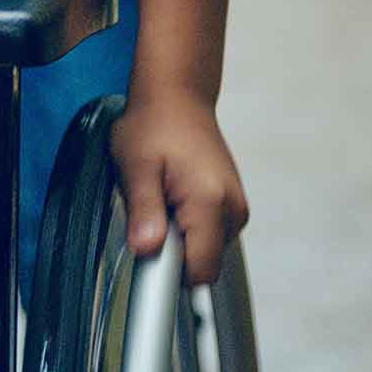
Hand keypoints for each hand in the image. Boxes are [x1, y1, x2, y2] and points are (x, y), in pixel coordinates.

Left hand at [109, 90, 248, 287]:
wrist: (177, 96)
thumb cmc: (155, 123)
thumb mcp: (136, 166)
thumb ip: (144, 211)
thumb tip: (146, 250)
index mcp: (210, 201)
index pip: (200, 270)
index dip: (170, 275)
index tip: (150, 261)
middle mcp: (232, 208)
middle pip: (204, 264)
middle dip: (173, 252)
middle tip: (151, 216)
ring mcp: (236, 207)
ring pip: (206, 251)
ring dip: (181, 238)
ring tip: (162, 199)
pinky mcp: (232, 205)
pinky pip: (209, 234)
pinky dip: (189, 226)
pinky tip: (174, 197)